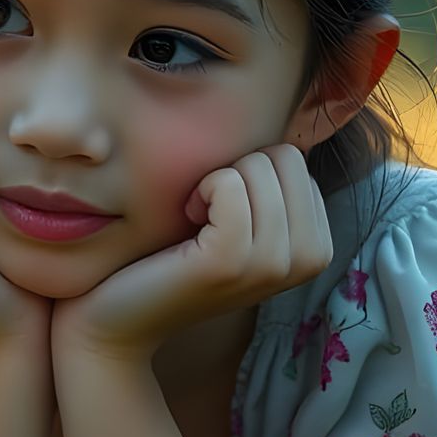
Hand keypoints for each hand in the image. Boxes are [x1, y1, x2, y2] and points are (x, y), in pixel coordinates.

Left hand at [51, 143, 334, 365]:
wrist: (120, 319)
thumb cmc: (173, 259)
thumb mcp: (237, 218)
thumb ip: (270, 183)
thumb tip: (292, 116)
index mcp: (316, 246)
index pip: (296, 158)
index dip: (249, 174)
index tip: (223, 217)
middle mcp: (309, 260)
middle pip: (283, 156)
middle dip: (236, 172)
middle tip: (205, 220)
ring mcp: (274, 265)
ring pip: (257, 166)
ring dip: (213, 182)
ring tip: (194, 226)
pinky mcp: (232, 262)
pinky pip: (228, 185)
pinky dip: (200, 190)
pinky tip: (185, 223)